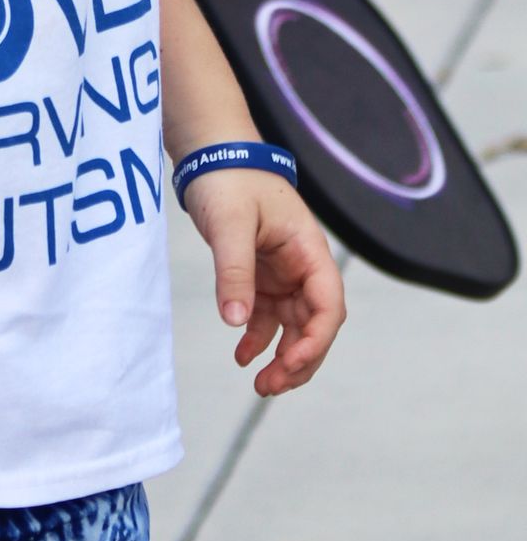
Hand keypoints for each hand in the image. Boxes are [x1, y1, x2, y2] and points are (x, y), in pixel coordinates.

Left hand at [184, 169, 344, 393]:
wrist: (212, 155)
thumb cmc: (229, 179)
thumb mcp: (231, 224)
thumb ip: (234, 271)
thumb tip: (236, 321)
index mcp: (310, 250)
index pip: (328, 306)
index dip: (316, 340)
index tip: (291, 363)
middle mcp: (303, 266)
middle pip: (315, 325)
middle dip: (299, 359)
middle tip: (270, 386)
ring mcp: (284, 273)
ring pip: (293, 326)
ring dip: (281, 356)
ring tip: (260, 384)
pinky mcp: (262, 275)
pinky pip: (268, 316)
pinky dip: (258, 338)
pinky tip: (242, 354)